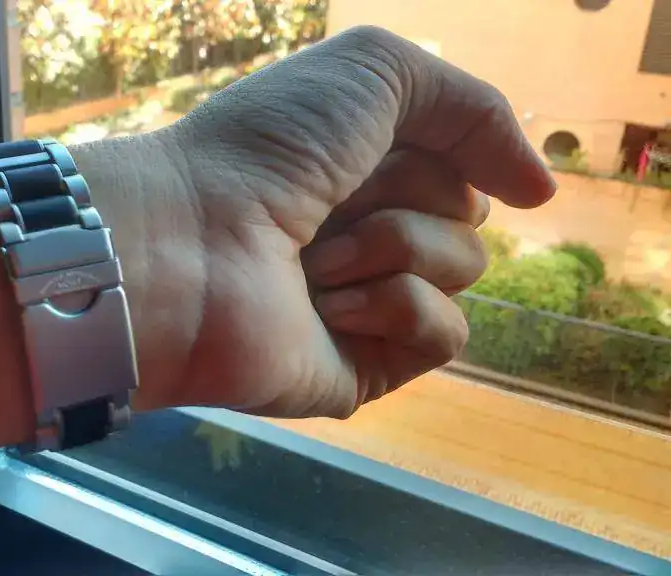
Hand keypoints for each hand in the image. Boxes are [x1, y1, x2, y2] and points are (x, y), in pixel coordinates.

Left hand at [88, 26, 554, 417]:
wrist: (188, 243)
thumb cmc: (266, 149)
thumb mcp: (377, 72)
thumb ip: (473, 107)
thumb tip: (541, 189)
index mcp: (361, 169)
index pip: (458, 159)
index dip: (435, 145)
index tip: (366, 146)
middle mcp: (365, 233)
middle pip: (467, 211)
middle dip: (408, 193)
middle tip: (330, 200)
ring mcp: (365, 303)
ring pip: (464, 269)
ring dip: (393, 246)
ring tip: (314, 258)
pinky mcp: (365, 368)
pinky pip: (446, 336)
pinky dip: (396, 307)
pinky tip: (328, 306)